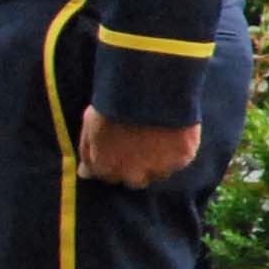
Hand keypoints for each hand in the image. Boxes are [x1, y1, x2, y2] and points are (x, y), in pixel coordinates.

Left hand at [78, 111, 200, 188]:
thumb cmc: (114, 102)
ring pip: (159, 173)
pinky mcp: (183, 158)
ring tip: (158, 136)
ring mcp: (159, 169)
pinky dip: (178, 149)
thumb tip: (85, 174)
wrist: (148, 87)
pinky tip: (174, 132)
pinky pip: (180, 159)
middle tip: (139, 144)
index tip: (118, 149)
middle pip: (134, 180)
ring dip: (157, 161)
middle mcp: (133, 175)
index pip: (108, 177)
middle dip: (135, 167)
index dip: (113, 163)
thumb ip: (88, 153)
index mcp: (106, 167)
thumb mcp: (90, 124)